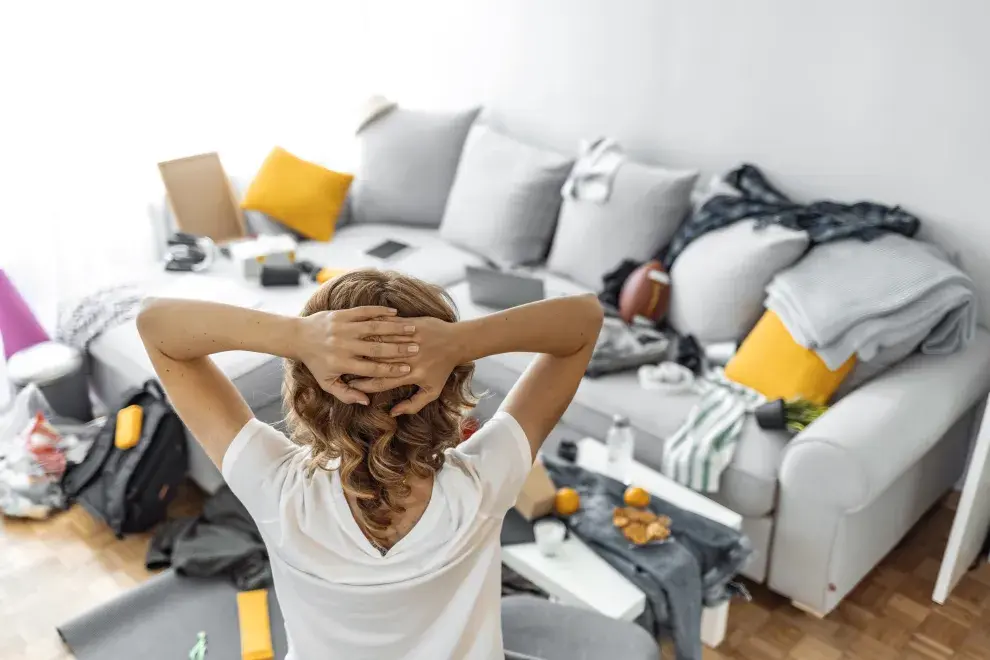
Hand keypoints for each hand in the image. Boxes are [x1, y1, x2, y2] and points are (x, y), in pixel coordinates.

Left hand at [295, 306, 418, 404]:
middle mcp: (342, 345)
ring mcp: (342, 328)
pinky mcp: (342, 314)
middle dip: (398, 349)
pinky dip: (380, 311)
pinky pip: (364, 311)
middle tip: (416, 349)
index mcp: (341, 364)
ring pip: (373, 328)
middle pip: (375, 348)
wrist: (298, 337)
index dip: (390, 369)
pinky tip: (395, 313)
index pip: (370, 369)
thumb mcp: (327, 382)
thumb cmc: (316, 363)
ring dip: (394, 328)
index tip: (408, 369)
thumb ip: (346, 394)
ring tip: (412, 329)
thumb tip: (366, 401)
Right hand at [349, 316, 461, 414]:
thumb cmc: (443, 368)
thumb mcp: (432, 391)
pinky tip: (361, 332)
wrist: (456, 341)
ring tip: (347, 349)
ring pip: (381, 344)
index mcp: (412, 375)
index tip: (350, 385)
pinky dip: (375, 330)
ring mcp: (410, 341)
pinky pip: (389, 328)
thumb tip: (393, 413)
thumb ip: (413, 404)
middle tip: (342, 368)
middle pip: (377, 363)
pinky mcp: (411, 326)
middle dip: (358, 366)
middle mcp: (410, 359)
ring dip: (363, 346)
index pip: (381, 382)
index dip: (364, 385)